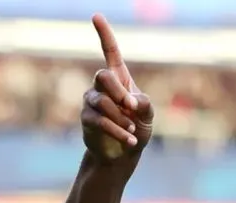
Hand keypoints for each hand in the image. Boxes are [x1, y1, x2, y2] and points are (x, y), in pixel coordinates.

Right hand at [82, 14, 153, 161]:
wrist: (124, 152)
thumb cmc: (138, 127)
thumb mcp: (148, 114)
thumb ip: (144, 103)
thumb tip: (131, 102)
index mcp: (119, 78)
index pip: (109, 51)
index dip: (104, 34)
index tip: (96, 16)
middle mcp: (101, 86)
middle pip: (103, 76)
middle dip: (119, 92)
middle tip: (131, 107)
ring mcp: (92, 102)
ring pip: (102, 102)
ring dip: (120, 117)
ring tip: (132, 129)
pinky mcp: (87, 119)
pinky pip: (100, 121)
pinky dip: (118, 131)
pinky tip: (130, 140)